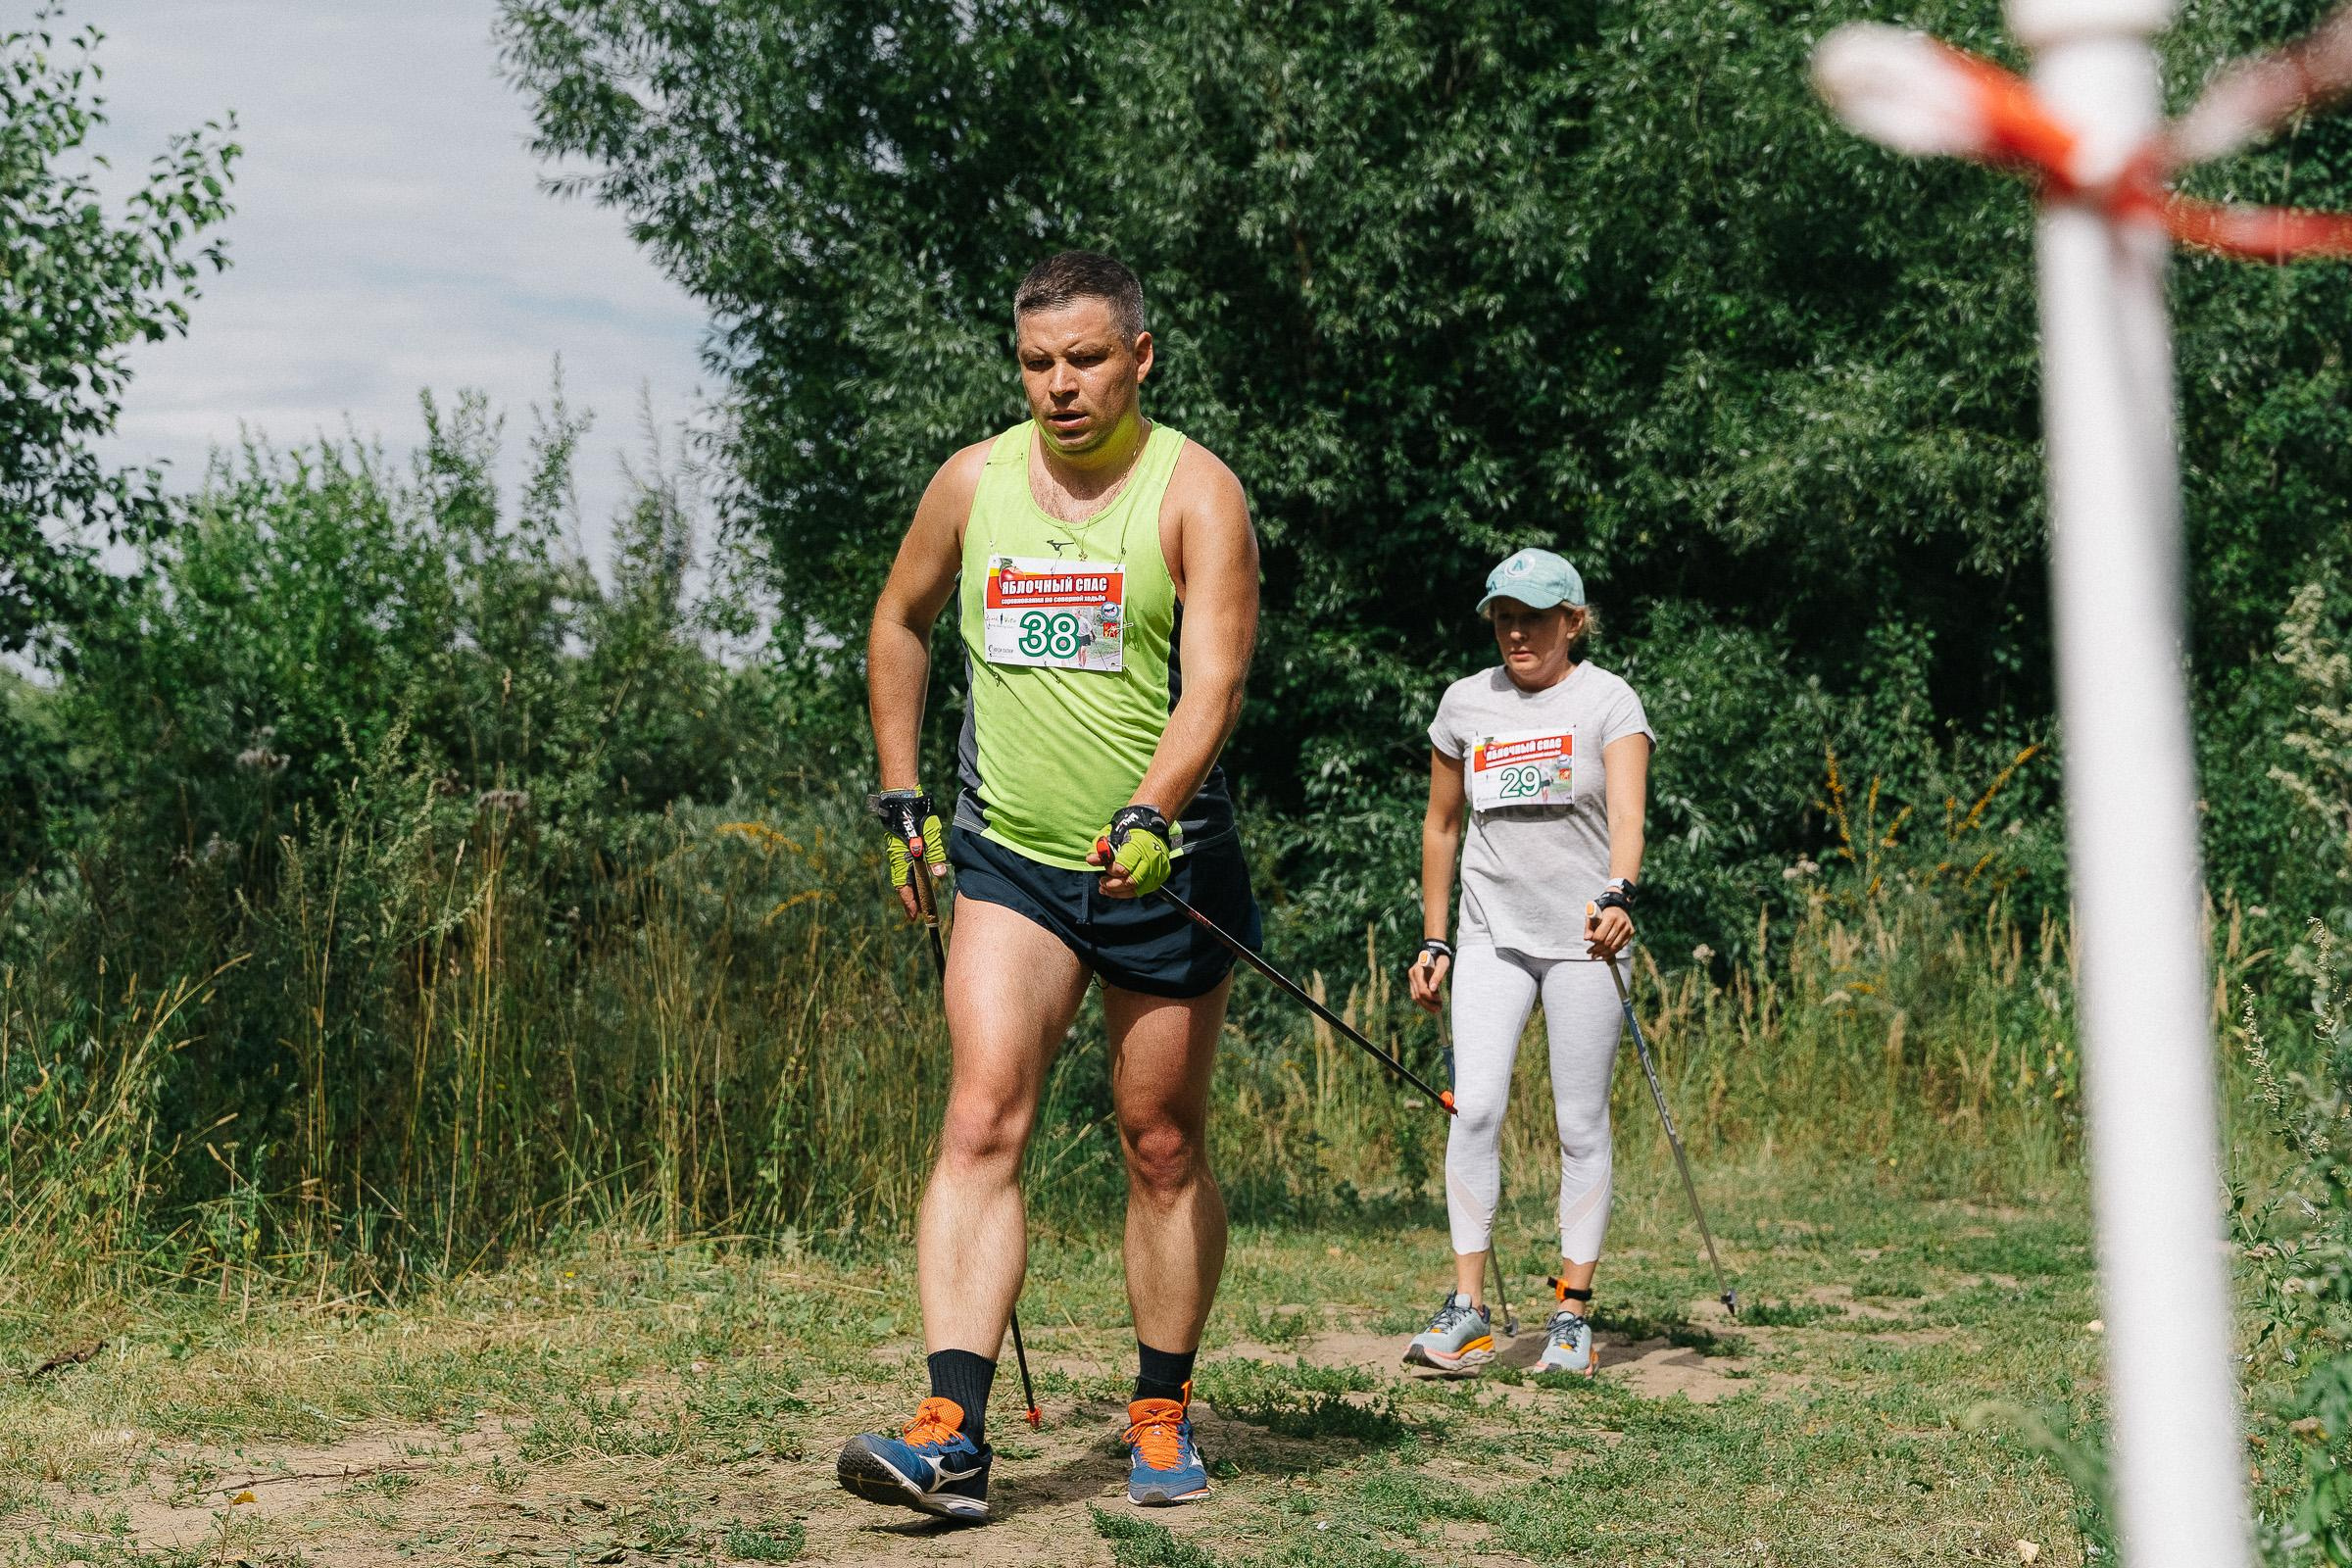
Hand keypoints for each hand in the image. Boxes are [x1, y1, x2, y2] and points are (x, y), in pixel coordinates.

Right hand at [868, 789, 947, 919]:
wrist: (902, 800)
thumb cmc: (917, 817)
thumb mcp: (930, 835)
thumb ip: (935, 855)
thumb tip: (940, 874)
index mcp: (903, 858)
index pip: (905, 886)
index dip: (910, 902)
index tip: (914, 915)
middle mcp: (897, 858)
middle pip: (902, 885)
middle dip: (909, 901)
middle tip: (915, 914)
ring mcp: (897, 853)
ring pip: (902, 878)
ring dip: (909, 890)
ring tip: (916, 902)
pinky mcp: (900, 848)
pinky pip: (903, 869)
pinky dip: (909, 878)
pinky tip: (915, 881)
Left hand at [1090, 805, 1171, 898]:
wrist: (1151, 828)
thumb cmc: (1128, 831)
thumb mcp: (1110, 834)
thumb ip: (1099, 847)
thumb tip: (1092, 860)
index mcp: (1139, 845)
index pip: (1124, 867)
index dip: (1111, 870)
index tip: (1106, 867)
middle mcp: (1152, 858)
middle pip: (1131, 881)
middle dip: (1113, 885)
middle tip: (1102, 882)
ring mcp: (1159, 868)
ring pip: (1138, 889)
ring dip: (1119, 892)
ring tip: (1106, 889)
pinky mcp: (1162, 875)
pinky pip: (1144, 890)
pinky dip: (1129, 892)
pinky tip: (1118, 890)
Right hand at [1408, 940, 1451, 1012]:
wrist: (1434, 950)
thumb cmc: (1440, 958)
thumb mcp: (1442, 965)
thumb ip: (1437, 976)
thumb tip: (1433, 989)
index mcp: (1417, 971)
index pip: (1422, 990)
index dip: (1431, 998)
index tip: (1440, 1001)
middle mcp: (1412, 975)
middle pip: (1417, 995)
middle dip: (1428, 1004)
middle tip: (1439, 1009)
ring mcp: (1411, 978)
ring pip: (1415, 996)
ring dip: (1426, 1004)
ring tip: (1438, 1007)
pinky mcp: (1413, 981)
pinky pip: (1416, 994)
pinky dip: (1424, 1000)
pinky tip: (1434, 1002)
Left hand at [1585, 899, 1632, 959]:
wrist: (1617, 908)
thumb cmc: (1603, 913)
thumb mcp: (1593, 916)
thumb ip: (1588, 927)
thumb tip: (1586, 938)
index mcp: (1611, 917)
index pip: (1600, 935)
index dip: (1593, 941)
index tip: (1589, 943)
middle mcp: (1621, 922)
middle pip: (1607, 942)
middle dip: (1597, 949)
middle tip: (1590, 953)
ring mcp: (1627, 928)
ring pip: (1614, 947)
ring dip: (1604, 953)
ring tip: (1596, 955)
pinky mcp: (1631, 933)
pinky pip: (1620, 947)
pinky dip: (1611, 953)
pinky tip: (1604, 955)